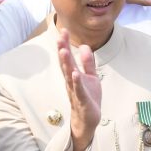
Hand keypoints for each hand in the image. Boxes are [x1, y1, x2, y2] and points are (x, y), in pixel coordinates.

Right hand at [56, 30, 100, 150]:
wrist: (88, 120)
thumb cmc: (88, 98)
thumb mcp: (91, 77)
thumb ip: (88, 63)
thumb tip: (85, 46)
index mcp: (73, 75)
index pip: (68, 57)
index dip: (65, 44)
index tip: (63, 30)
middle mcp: (71, 81)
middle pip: (65, 64)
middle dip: (63, 49)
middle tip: (60, 36)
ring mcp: (75, 91)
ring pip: (69, 75)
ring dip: (66, 63)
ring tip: (63, 51)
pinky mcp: (82, 100)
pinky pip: (78, 90)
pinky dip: (77, 82)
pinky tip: (75, 74)